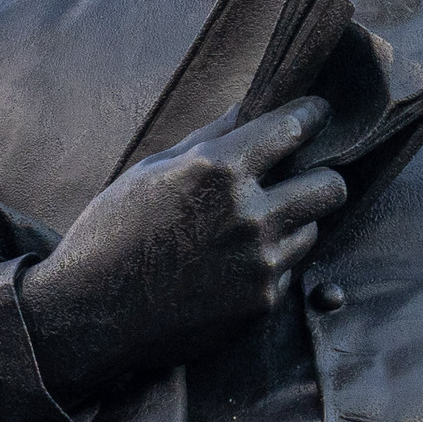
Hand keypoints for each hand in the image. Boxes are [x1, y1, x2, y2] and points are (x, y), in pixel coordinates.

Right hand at [20, 98, 348, 401]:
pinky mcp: (261, 302)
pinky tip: (231, 266)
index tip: (318, 113)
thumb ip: (209, 140)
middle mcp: (248, 214)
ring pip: (313, 229)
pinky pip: (288, 269)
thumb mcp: (151, 170)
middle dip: (321, 176)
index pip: (294, 127)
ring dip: (293, 223)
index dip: (312, 115)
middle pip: (330, 186)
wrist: (91, 314)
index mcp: (217, 169)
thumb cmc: (113, 232)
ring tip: (251, 228)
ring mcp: (259, 262)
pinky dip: (271, 263)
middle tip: (301, 178)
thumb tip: (249, 108)